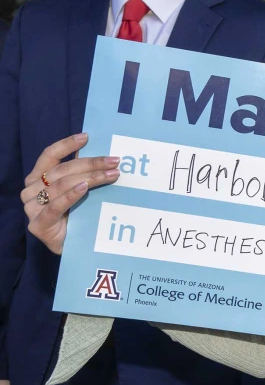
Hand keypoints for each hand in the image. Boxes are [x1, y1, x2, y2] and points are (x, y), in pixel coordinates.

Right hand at [21, 133, 119, 254]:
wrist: (73, 248)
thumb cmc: (77, 216)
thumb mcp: (79, 191)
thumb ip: (82, 174)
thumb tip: (105, 155)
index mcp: (37, 178)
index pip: (49, 155)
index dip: (67, 145)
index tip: (87, 137)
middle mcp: (31, 190)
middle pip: (62, 170)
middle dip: (91, 163)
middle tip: (114, 161)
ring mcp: (32, 208)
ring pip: (62, 185)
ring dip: (90, 177)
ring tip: (112, 174)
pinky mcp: (38, 225)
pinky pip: (55, 206)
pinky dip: (71, 195)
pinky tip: (84, 187)